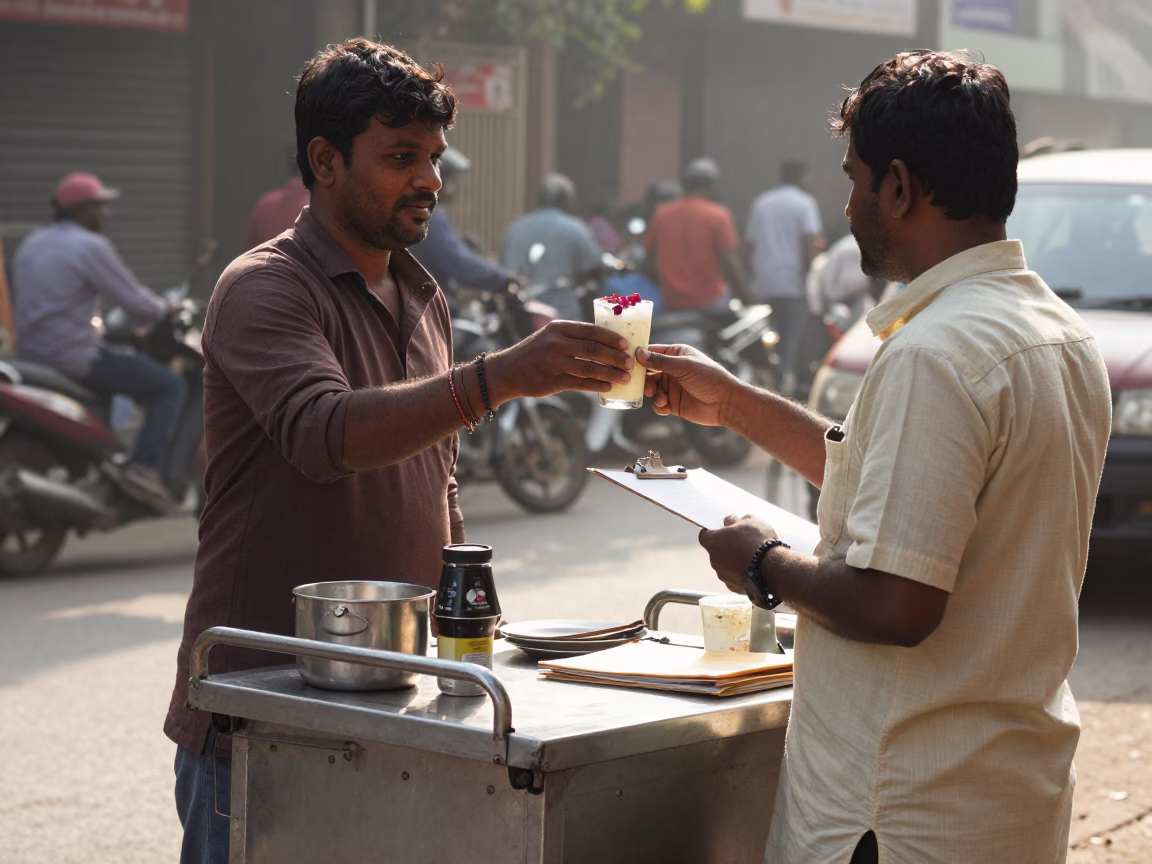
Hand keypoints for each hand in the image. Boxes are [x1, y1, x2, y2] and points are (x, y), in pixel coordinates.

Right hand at [486, 320, 633, 402]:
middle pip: (593, 349)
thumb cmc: (535, 353)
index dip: (611, 338)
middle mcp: (556, 343)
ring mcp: (554, 363)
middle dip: (615, 357)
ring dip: (610, 373)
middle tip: (630, 363)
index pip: (591, 330)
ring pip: (589, 368)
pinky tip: (608, 386)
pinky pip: (580, 383)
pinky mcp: (552, 381)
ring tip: (624, 377)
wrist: (507, 371)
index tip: (626, 344)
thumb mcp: (550, 337)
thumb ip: (573, 337)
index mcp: (558, 328)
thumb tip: (606, 341)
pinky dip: (597, 385)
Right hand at [635, 344, 739, 426]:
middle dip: (643, 379)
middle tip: (643, 385)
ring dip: (652, 393)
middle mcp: (672, 369)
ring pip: (651, 389)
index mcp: (676, 354)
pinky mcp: (674, 403)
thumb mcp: (683, 366)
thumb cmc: (709, 378)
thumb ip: (659, 361)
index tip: (627, 362)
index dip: (639, 357)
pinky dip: (659, 405)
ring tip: (660, 397)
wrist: (726, 403)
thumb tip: (638, 353)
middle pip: (647, 372)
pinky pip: (658, 403)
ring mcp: (672, 386)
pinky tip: (666, 406)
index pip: (651, 352)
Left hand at [699, 514, 777, 592]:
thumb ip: (735, 520)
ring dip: (734, 562)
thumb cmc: (758, 541)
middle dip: (726, 547)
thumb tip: (729, 521)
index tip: (724, 531)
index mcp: (713, 542)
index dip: (714, 532)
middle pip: (716, 551)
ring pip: (725, 566)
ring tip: (752, 558)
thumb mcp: (749, 520)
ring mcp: (723, 576)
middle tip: (742, 543)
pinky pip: (735, 578)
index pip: (704, 535)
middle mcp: (714, 560)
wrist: (773, 568)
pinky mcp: (734, 587)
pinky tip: (755, 570)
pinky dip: (741, 574)